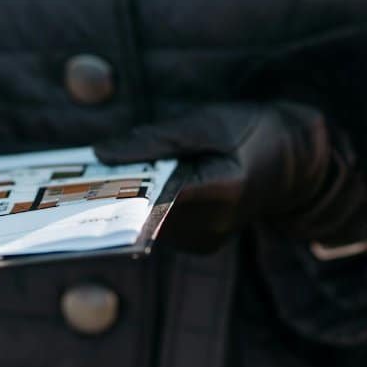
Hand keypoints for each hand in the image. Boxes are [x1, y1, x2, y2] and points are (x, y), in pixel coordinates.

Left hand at [94, 103, 366, 252]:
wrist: (293, 164)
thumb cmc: (253, 132)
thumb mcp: (210, 120)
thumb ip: (158, 138)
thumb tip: (103, 153)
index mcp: (223, 189)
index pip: (157, 195)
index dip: (117, 189)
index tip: (81, 182)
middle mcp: (213, 225)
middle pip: (145, 213)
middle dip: (114, 192)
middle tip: (73, 176)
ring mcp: (206, 240)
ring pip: (147, 222)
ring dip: (126, 200)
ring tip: (100, 178)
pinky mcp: (199, 245)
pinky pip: (157, 226)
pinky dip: (142, 207)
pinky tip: (131, 187)